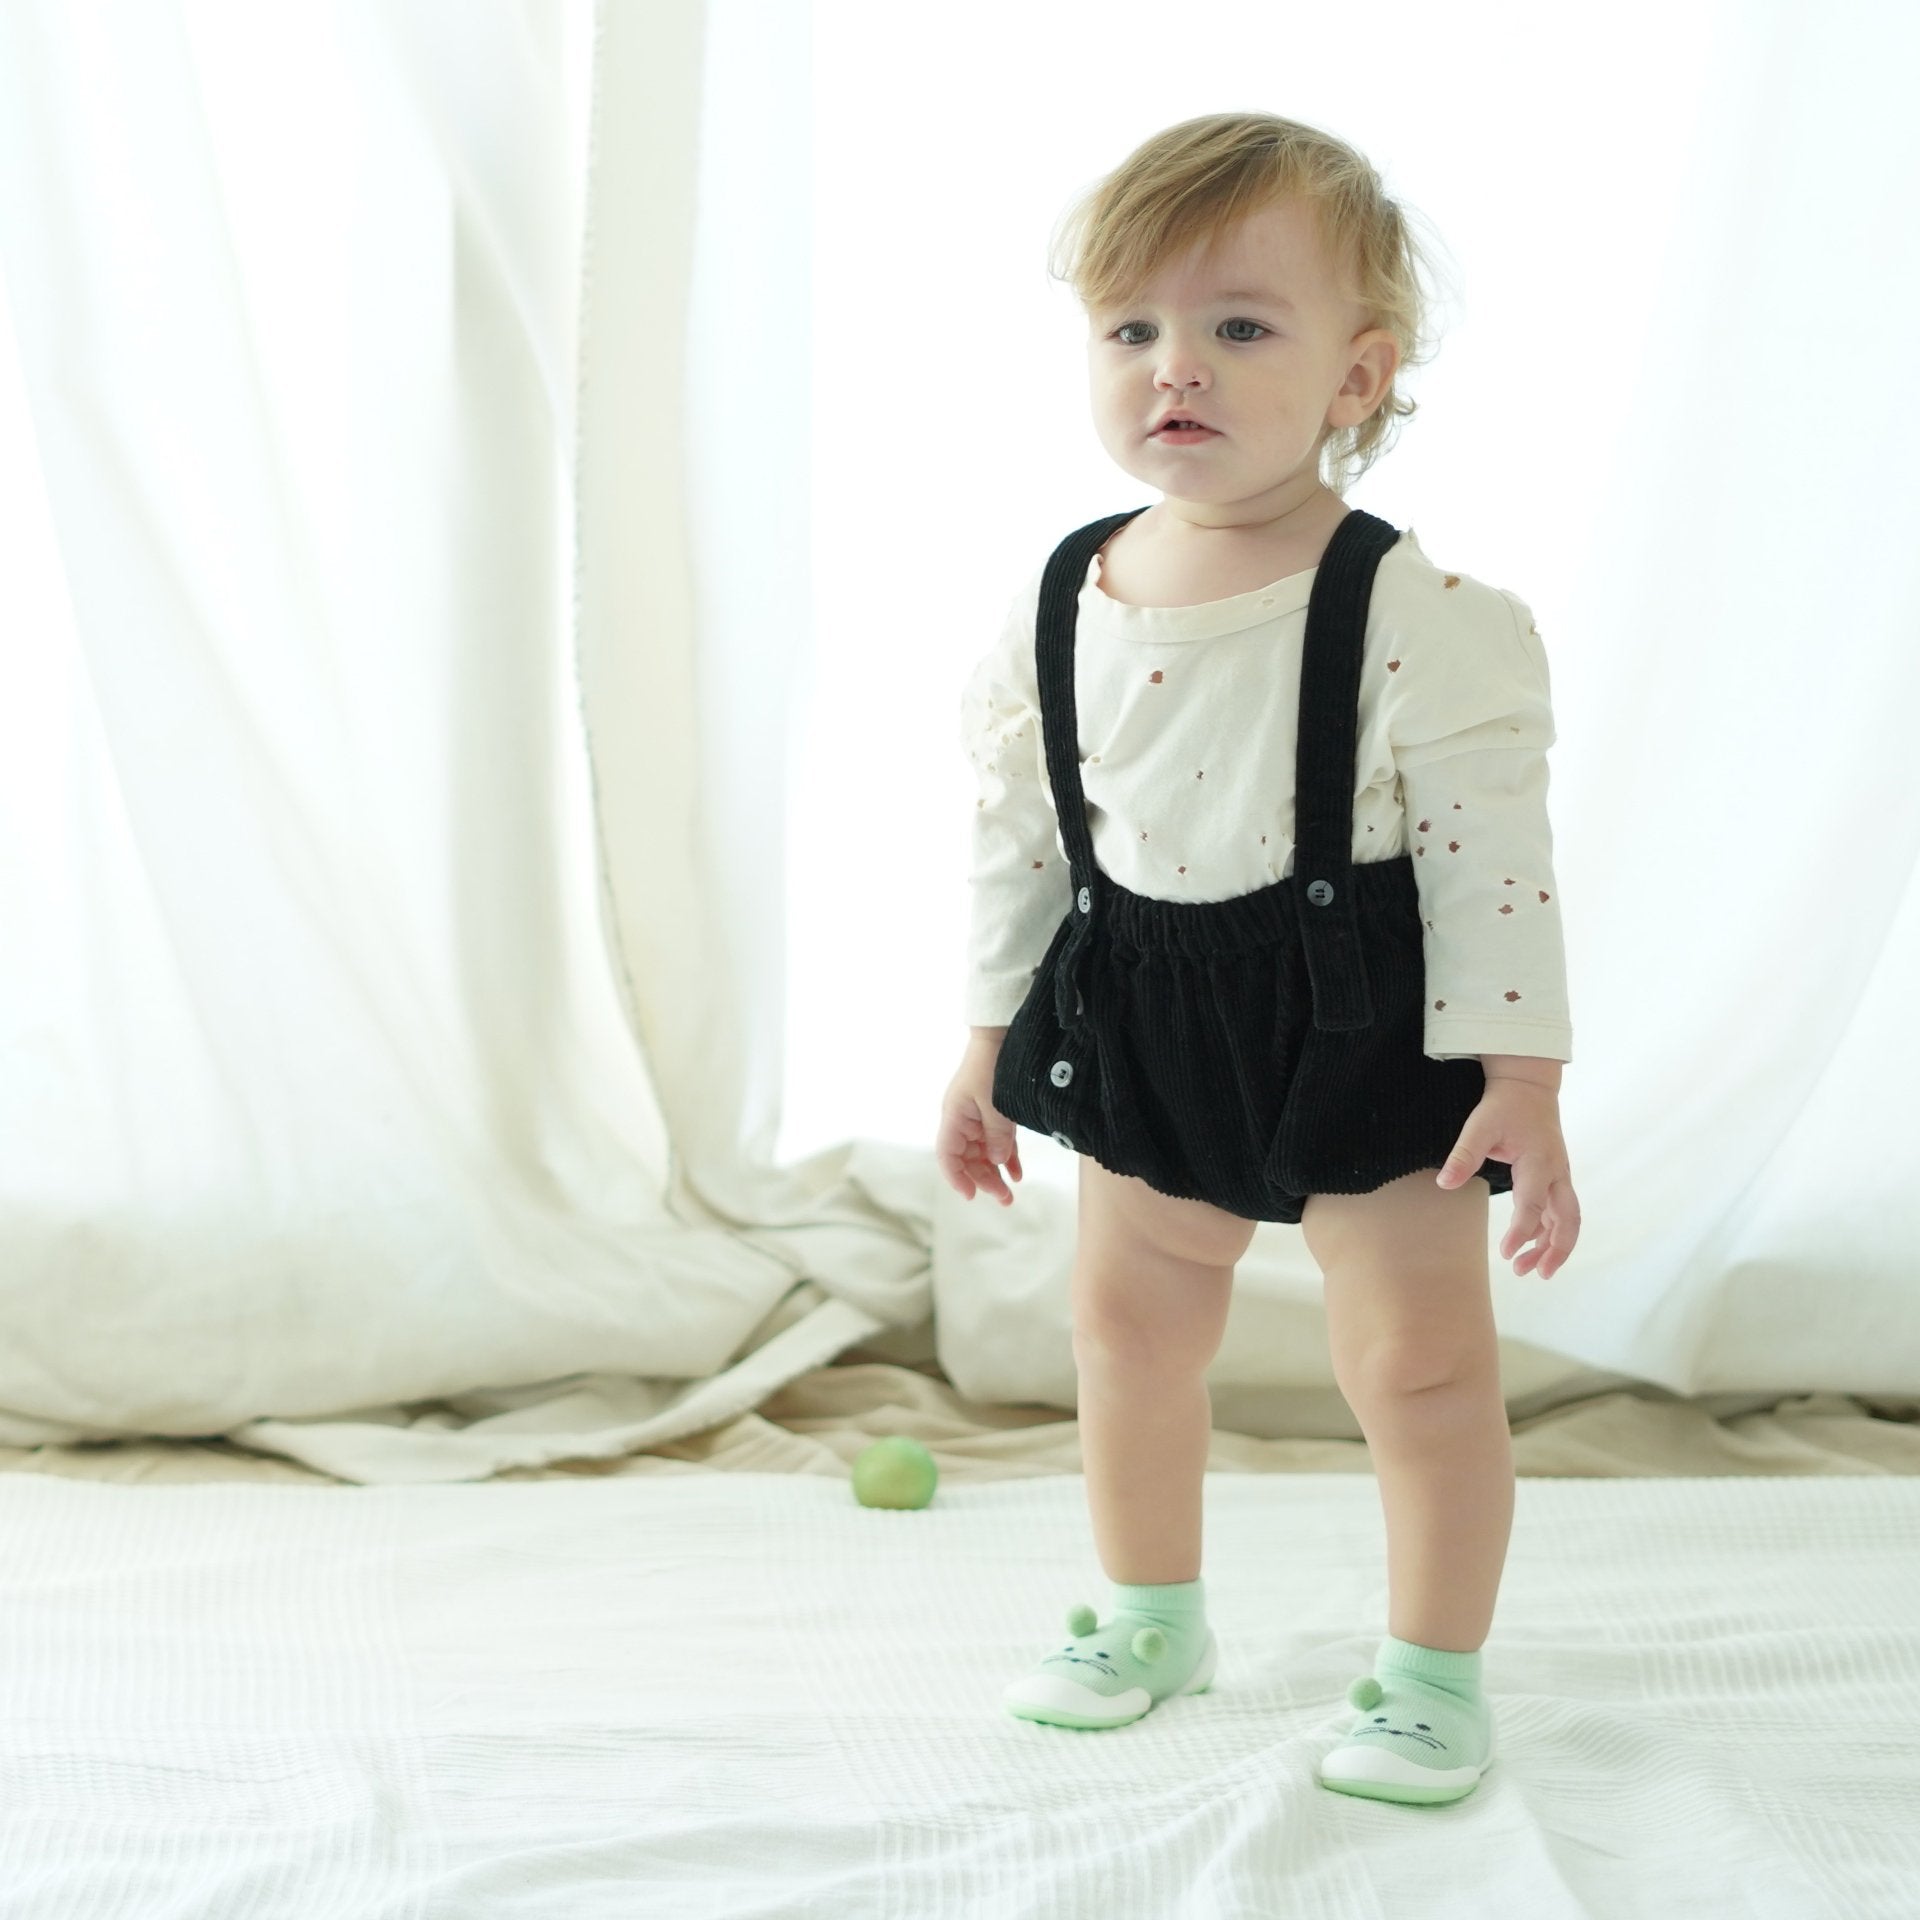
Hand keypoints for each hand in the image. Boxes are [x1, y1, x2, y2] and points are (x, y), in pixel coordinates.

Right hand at [937, 1044, 1023, 1205]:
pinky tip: (1017, 1174)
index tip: (972, 1195)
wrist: (1000, 1035)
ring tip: (1010, 1195)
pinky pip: (998, 1141)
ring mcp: (978, 1117)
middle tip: (1004, 1199)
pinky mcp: (994, 1112)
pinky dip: (1007, 1158)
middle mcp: (962, 1120)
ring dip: (996, 1174)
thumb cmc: (991, 1065)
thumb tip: (997, 1163)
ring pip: (984, 1153)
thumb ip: (997, 1135)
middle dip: (984, 1181)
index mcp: (954, 1117)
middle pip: (968, 1159)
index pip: (948, 1156)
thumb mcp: (996, 1103)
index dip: (957, 1178)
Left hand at [1435, 1080, 1579, 1277]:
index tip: (1505, 1254)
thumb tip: (1444, 1184)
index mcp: (1538, 1162)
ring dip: (1552, 1246)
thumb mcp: (1479, 1126)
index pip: (1532, 1205)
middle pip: (1568, 1219)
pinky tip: (1530, 1248)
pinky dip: (1548, 1233)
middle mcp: (1556, 1173)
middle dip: (1557, 1250)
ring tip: (1528, 1271)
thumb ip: (1463, 1155)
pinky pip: (1559, 1212)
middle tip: (1538, 1275)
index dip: (1521, 1232)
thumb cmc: (1503, 1107)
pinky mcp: (1556, 1179)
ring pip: (1566, 1219)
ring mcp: (1560, 1177)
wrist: (1528, 1088)